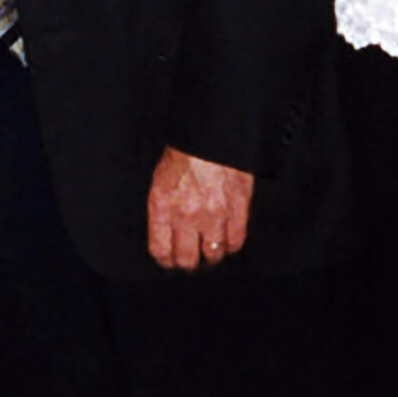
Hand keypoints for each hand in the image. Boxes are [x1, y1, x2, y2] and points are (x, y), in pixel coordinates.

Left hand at [147, 148, 254, 270]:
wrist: (210, 135)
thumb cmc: (183, 153)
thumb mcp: (160, 181)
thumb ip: (162, 211)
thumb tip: (167, 235)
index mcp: (162, 207)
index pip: (161, 251)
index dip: (166, 260)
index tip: (170, 259)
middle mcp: (187, 215)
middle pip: (188, 259)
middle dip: (189, 262)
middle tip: (192, 257)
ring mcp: (214, 213)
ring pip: (214, 254)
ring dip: (212, 254)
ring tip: (211, 248)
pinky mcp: (237, 208)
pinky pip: (236, 241)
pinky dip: (231, 244)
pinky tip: (227, 240)